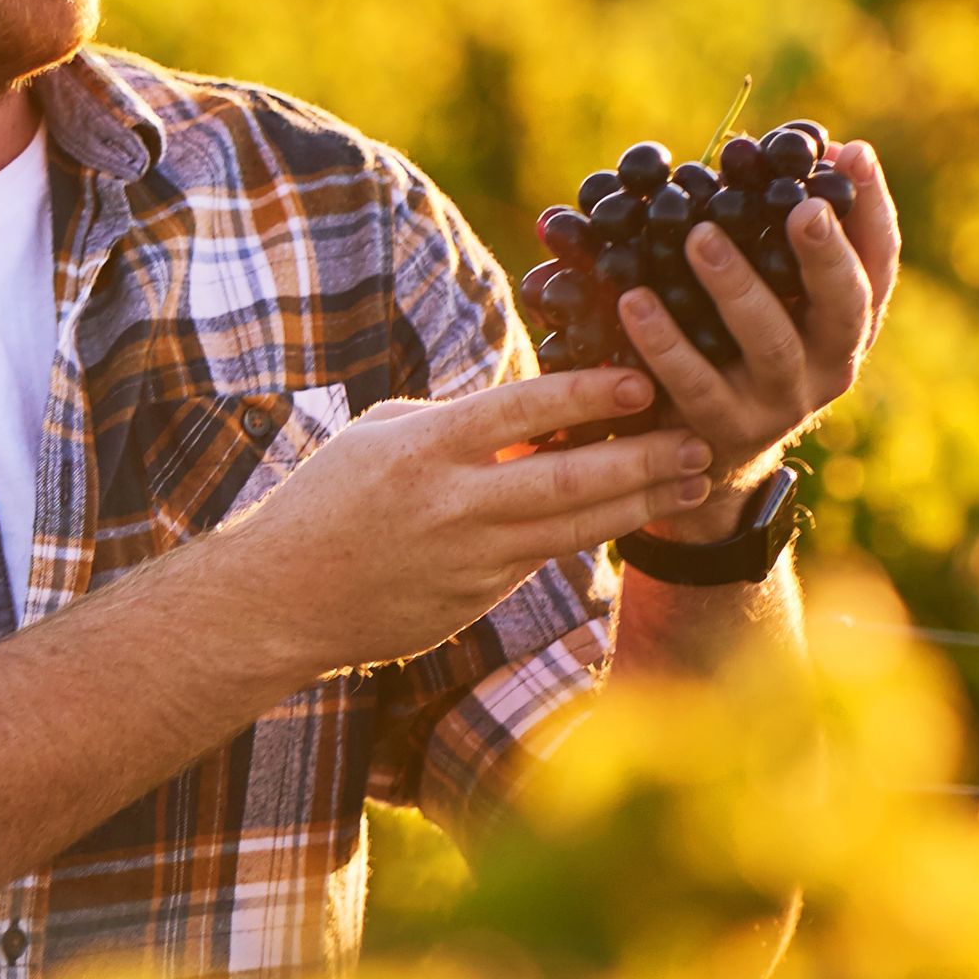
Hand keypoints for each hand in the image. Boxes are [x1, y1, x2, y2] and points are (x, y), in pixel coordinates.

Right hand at [201, 363, 705, 673]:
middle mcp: (453, 504)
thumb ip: (455, 421)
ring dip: (639, 503)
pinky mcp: (475, 599)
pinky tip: (634, 512)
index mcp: (424, 448)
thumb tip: (526, 411)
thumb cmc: (327, 501)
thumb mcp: (380, 435)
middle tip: (698, 441)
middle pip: (567, 480)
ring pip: (572, 528)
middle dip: (641, 460)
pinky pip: (544, 558)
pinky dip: (592, 531)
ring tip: (693, 478)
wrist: (280, 599)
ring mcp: (469, 559)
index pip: (520, 412)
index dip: (586, 394)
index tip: (640, 379)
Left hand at [603, 145, 895, 497]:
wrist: (710, 454)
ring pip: (770, 343)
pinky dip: (664, 342)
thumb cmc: (739, 343)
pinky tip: (633, 299)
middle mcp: (831, 364)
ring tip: (698, 236)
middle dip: (827, 254)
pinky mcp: (724, 431)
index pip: (880, 262)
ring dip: (736, 286)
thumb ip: (777, 230)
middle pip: (846, 306)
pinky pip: (695, 383)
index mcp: (849, 323)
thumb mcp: (772, 292)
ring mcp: (781, 403)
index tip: (852, 152)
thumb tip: (788, 142)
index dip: (872, 208)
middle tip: (804, 207)